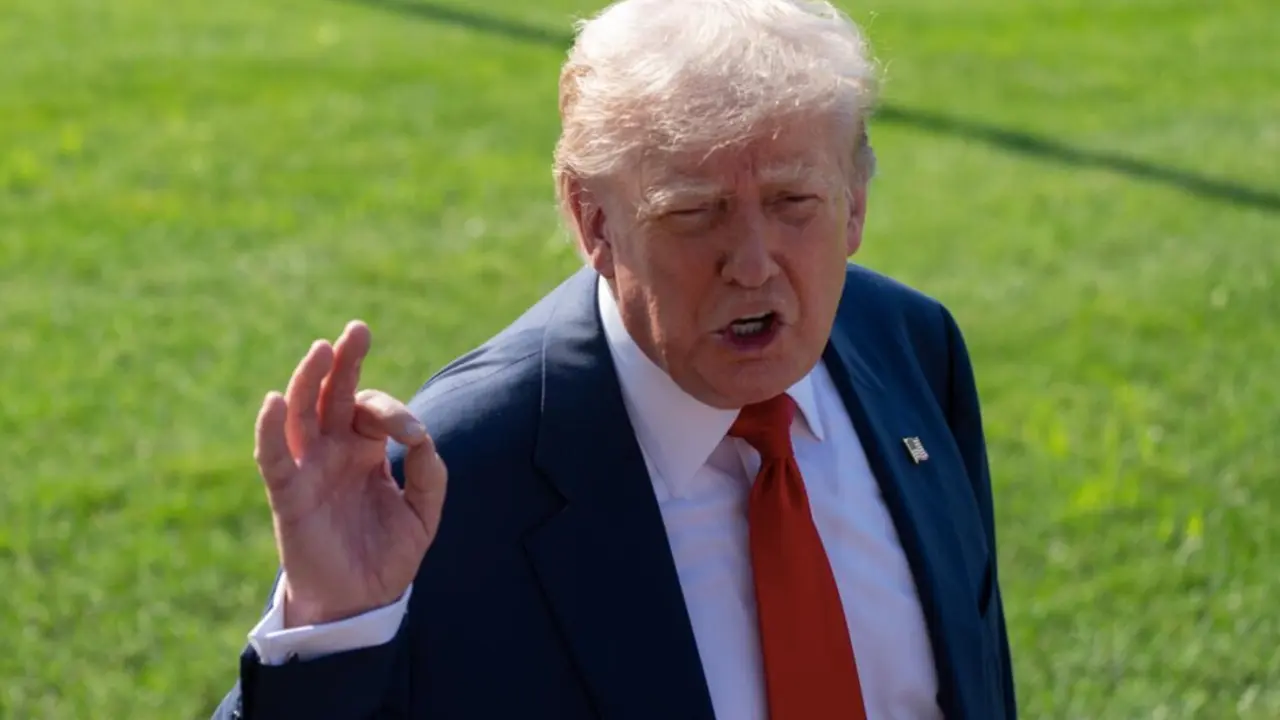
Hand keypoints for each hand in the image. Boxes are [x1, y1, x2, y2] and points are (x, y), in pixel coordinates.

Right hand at [253, 320, 446, 627]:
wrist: (361, 603)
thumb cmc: (388, 556)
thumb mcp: (422, 512)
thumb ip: (429, 473)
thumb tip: (419, 437)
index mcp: (365, 450)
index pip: (373, 410)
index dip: (395, 412)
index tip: (412, 435)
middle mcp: (334, 451)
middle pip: (333, 394)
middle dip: (345, 361)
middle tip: (358, 330)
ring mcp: (309, 468)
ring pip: (302, 413)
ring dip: (309, 379)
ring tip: (323, 348)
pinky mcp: (289, 494)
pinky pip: (273, 456)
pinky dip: (270, 428)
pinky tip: (275, 400)